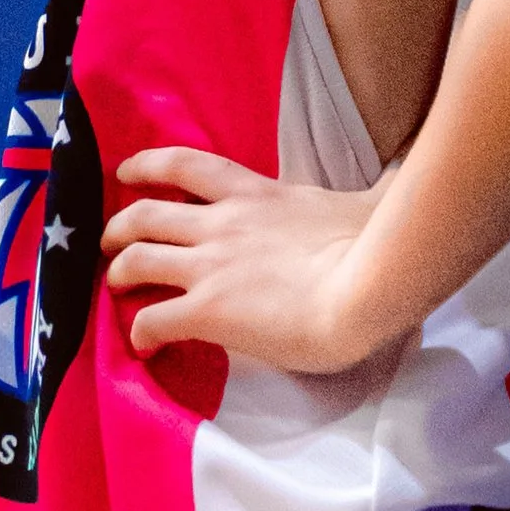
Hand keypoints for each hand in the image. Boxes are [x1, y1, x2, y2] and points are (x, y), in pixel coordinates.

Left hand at [101, 145, 387, 374]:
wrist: (366, 285)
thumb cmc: (374, 245)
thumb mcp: (359, 202)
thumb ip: (362, 192)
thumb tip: (398, 183)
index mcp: (255, 194)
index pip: (188, 164)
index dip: (148, 165)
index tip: (128, 172)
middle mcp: (220, 223)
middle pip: (145, 213)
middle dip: (118, 227)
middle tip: (111, 244)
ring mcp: (208, 266)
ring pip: (135, 259)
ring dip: (117, 273)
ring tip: (113, 288)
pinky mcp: (205, 310)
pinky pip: (151, 320)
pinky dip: (137, 332)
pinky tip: (141, 346)